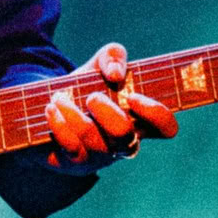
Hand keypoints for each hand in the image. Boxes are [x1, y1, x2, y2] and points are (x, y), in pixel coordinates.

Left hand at [44, 43, 177, 173]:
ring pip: (95, 142)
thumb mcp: (100, 64)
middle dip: (108, 114)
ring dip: (74, 114)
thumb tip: (116, 74)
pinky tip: (52, 109)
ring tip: (59, 97)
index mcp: (139, 120)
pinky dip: (60, 124)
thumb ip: (113, 55)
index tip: (133, 96)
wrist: (51, 107)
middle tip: (92, 97)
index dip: (156, 114)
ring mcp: (100, 156)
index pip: (166, 127)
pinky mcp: (75, 163)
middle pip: (127, 137)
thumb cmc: (85, 87)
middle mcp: (123, 143)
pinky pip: (71, 147)